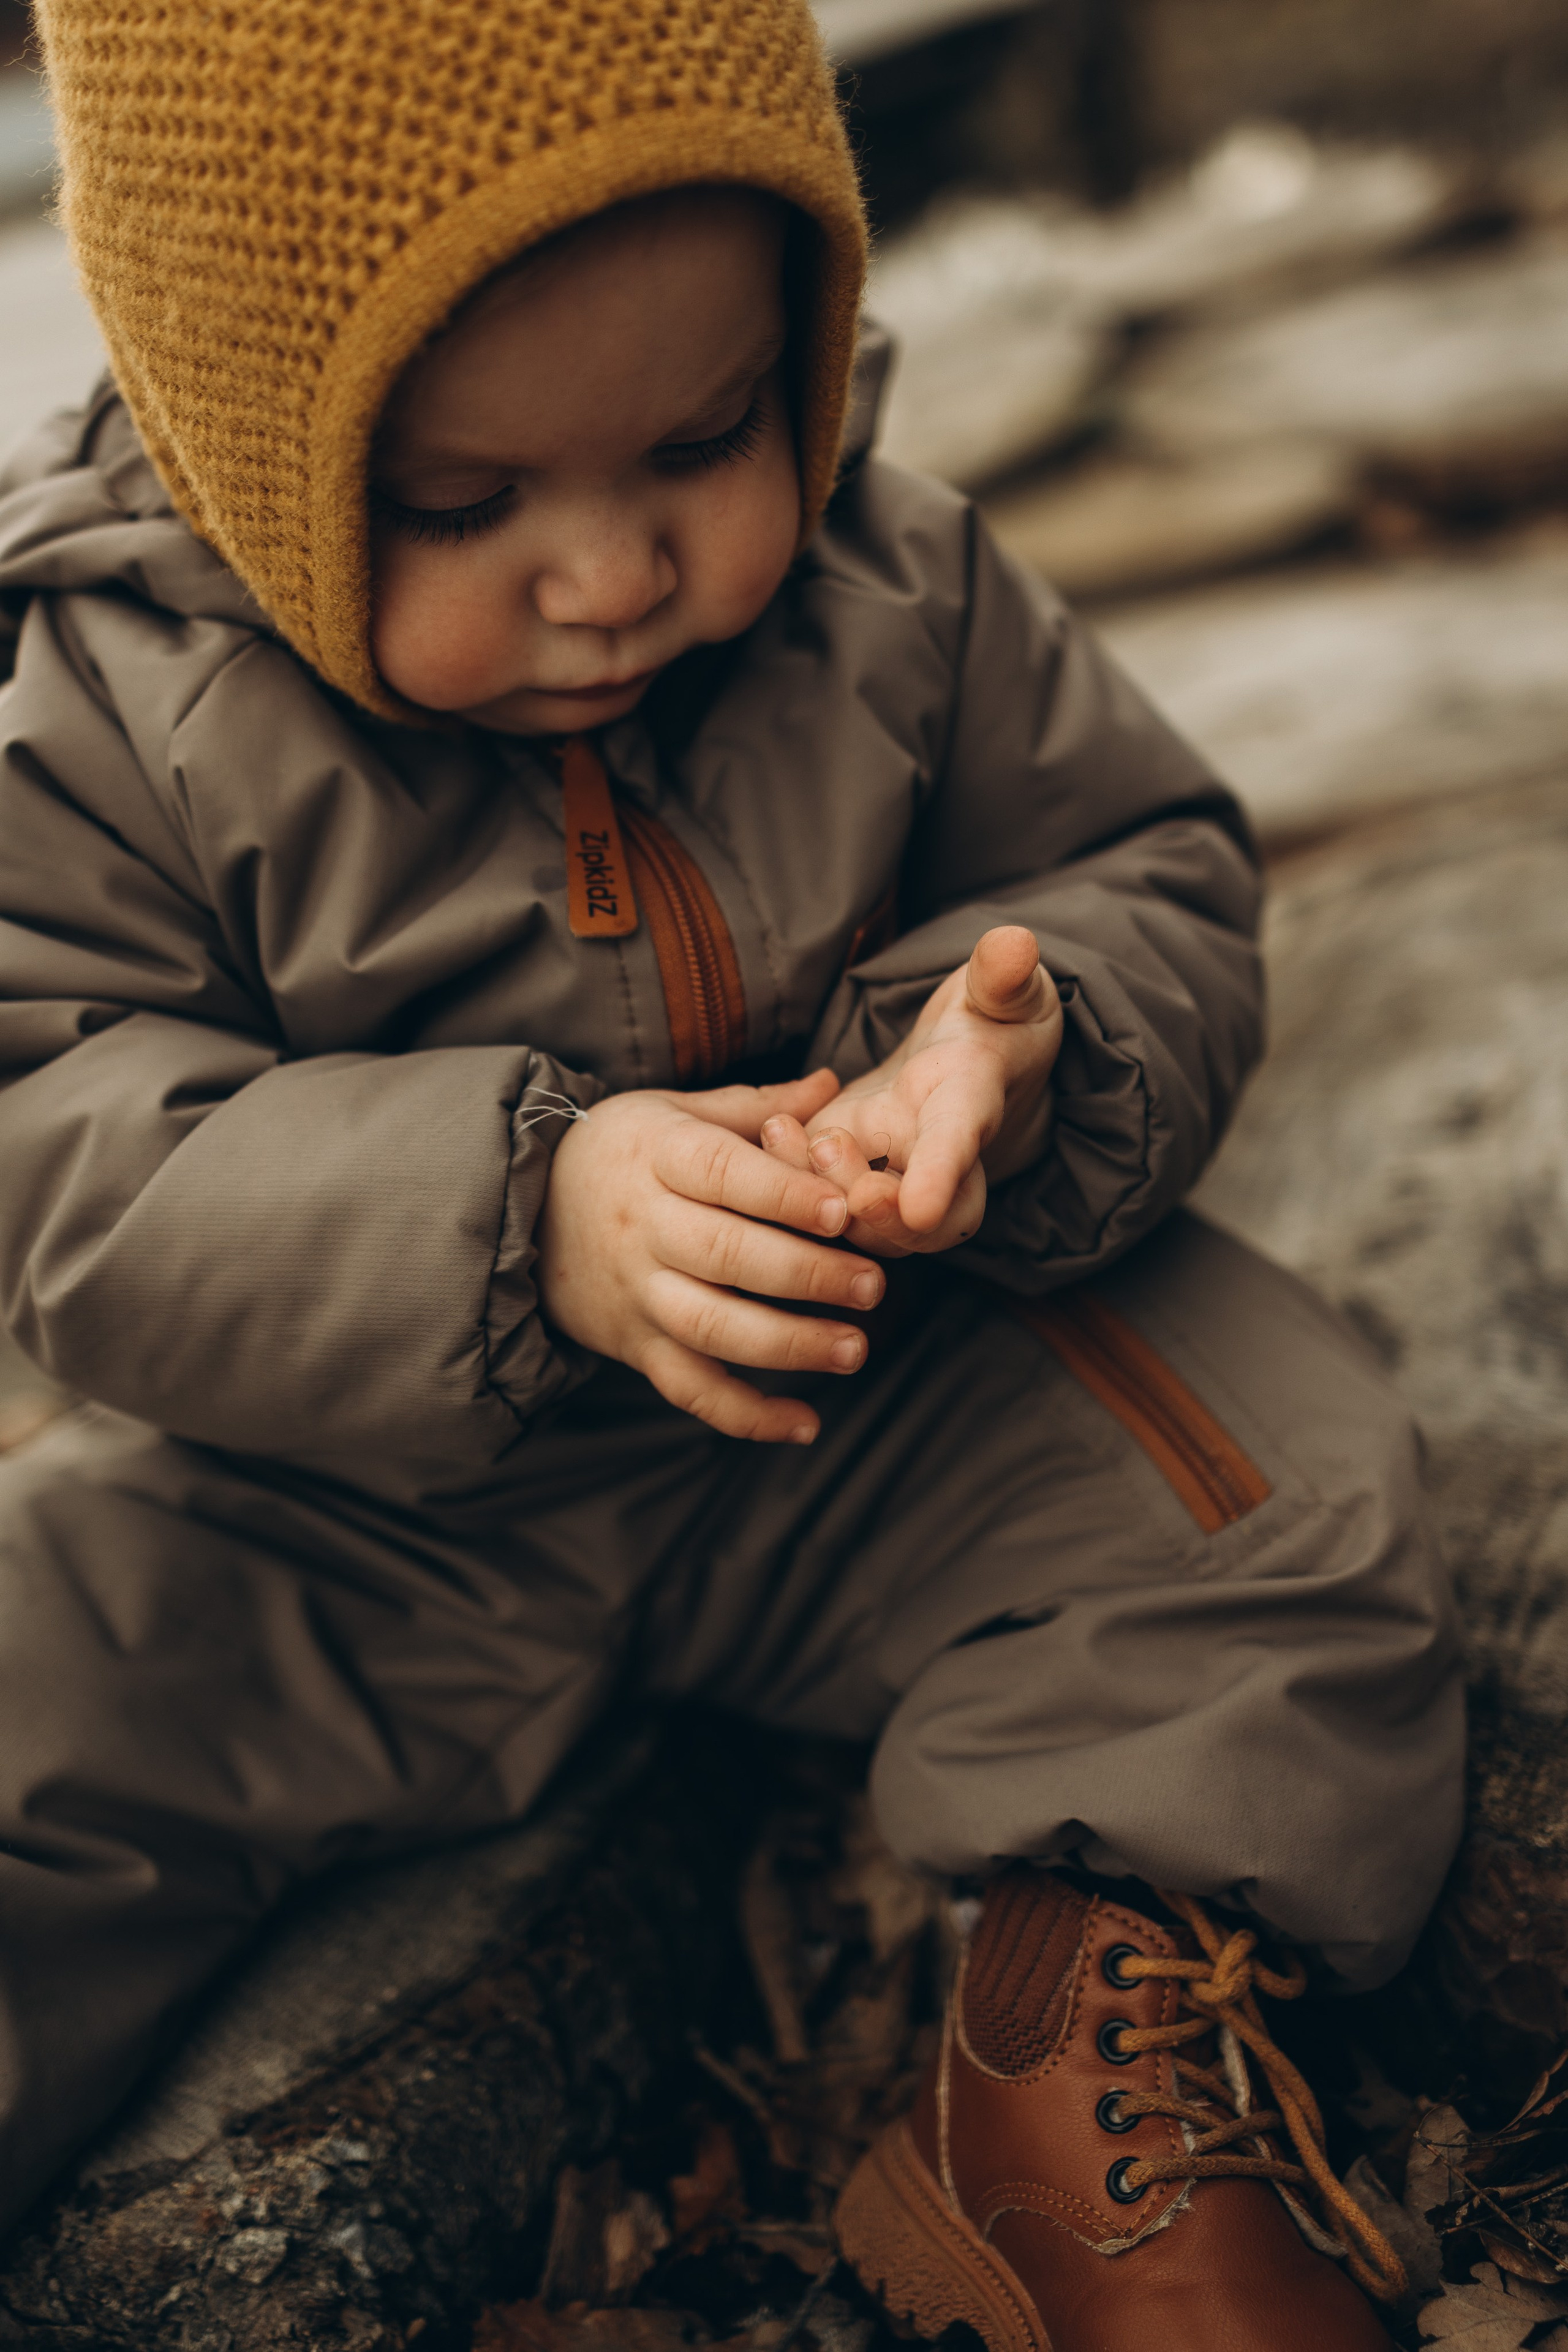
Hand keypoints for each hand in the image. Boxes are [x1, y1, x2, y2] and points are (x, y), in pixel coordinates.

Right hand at [536, 1069, 887, 1444]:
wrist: (527, 1211)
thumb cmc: (625, 1152)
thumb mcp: (676, 1112)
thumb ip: (758, 1106)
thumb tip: (831, 1083)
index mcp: (660, 1157)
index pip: (724, 1174)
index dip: (784, 1193)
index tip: (842, 1209)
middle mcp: (644, 1227)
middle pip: (726, 1255)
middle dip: (806, 1275)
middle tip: (874, 1285)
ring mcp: (637, 1292)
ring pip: (710, 1327)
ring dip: (787, 1346)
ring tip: (854, 1349)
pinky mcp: (635, 1345)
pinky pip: (689, 1388)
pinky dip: (746, 1415)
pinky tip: (806, 1423)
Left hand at [763, 926, 1061, 1255]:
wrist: (971, 1057)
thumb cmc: (995, 1022)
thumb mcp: (1007, 992)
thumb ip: (1005, 976)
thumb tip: (1015, 942)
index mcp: (970, 1110)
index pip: (959, 1149)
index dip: (941, 1178)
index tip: (921, 1209)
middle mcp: (932, 1161)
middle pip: (910, 1220)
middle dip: (873, 1210)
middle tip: (833, 1159)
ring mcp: (888, 1172)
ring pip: (857, 1218)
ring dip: (820, 1191)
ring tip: (787, 1131)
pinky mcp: (845, 1165)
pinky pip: (817, 1194)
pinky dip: (789, 1174)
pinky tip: (773, 1128)